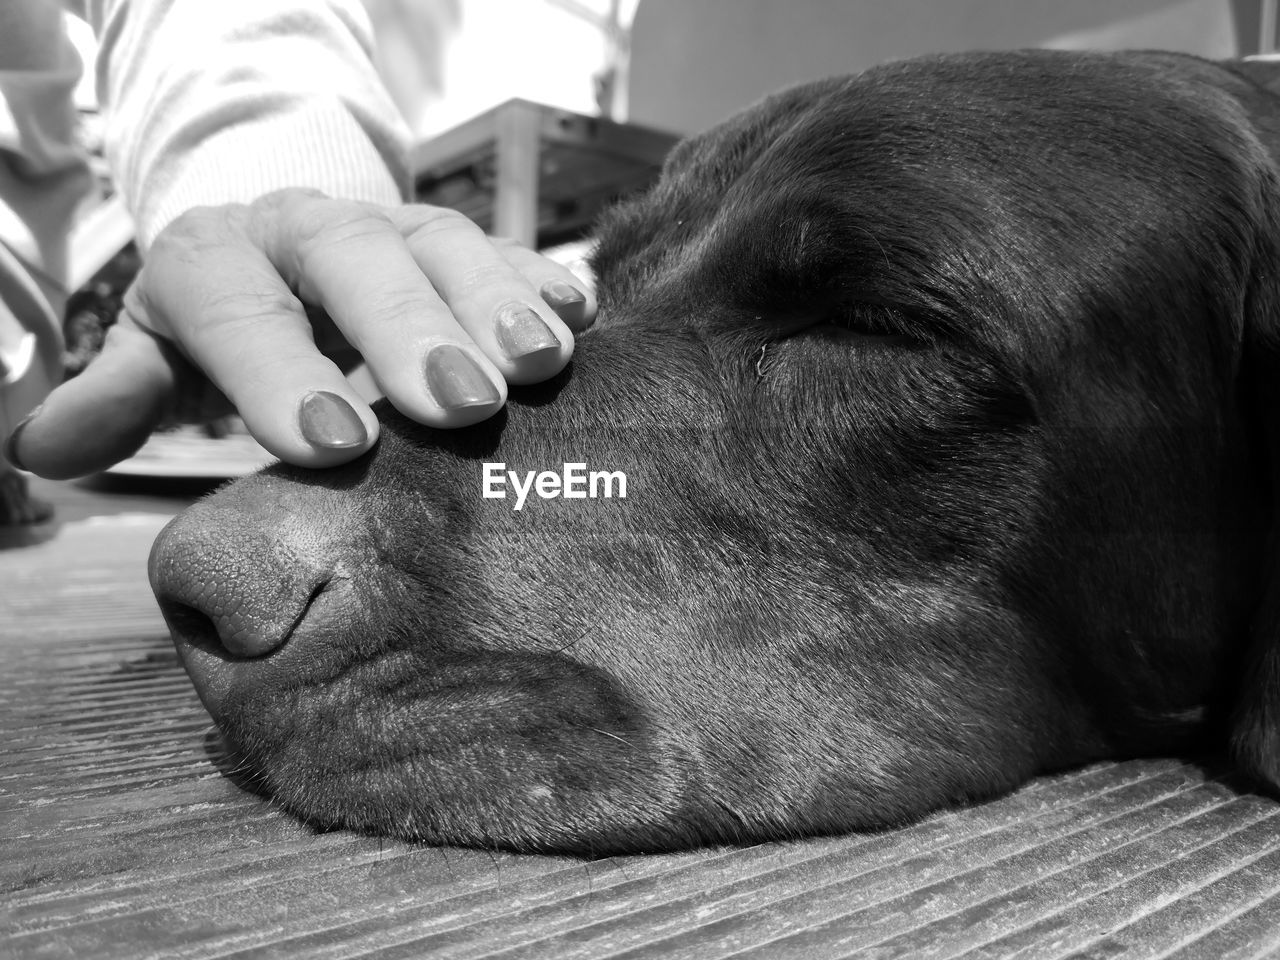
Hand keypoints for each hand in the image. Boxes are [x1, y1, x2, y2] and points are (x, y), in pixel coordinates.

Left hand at [6, 188, 594, 478]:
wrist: (279, 249)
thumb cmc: (222, 322)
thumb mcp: (160, 350)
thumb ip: (116, 394)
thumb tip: (36, 452)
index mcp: (219, 260)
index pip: (241, 306)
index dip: (280, 371)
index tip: (330, 443)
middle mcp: (307, 230)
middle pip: (355, 258)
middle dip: (408, 329)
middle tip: (461, 402)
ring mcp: (391, 227)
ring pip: (445, 241)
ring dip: (497, 300)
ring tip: (542, 362)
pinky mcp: (454, 242)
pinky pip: (506, 245)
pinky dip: (544, 279)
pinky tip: (582, 317)